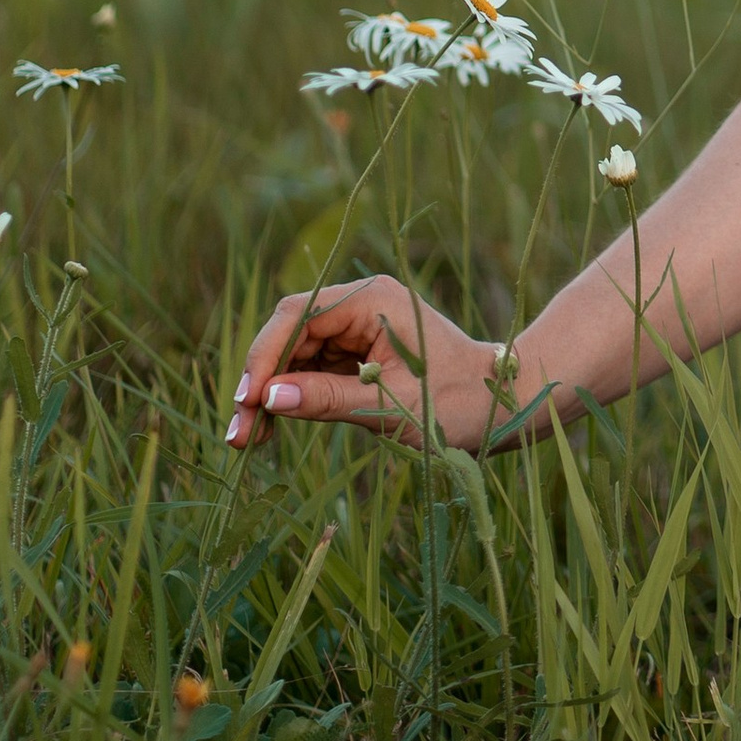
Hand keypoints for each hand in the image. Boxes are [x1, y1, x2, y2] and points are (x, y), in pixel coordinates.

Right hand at [225, 276, 518, 454]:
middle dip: (261, 379)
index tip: (247, 403)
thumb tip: (269, 397)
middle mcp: (361, 304)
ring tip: (249, 441)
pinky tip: (273, 429)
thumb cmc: (458, 403)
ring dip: (271, 392)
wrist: (502, 405)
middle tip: (238, 434)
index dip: (264, 358)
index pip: (297, 316)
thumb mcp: (390, 406)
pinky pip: (312, 367)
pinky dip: (291, 396)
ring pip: (295, 353)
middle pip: (289, 332)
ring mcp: (358, 327)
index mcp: (371, 299)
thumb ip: (328, 399)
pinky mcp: (359, 352)